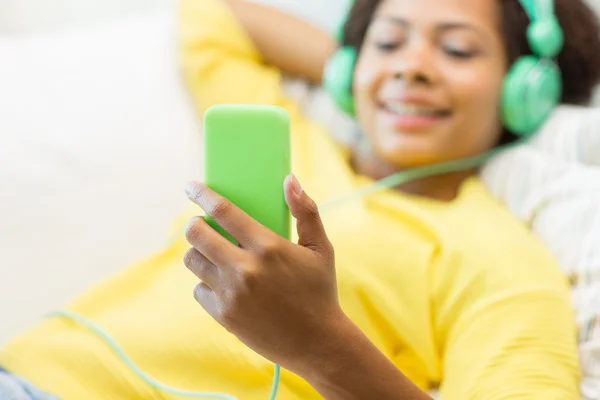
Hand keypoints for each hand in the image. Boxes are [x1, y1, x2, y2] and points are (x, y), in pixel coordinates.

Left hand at [183, 174, 343, 372]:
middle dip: (195, 224)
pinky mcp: (223, 315)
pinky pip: (198, 289)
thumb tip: (289, 179)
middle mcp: (245, 268)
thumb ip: (306, 211)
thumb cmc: (320, 291)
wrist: (317, 343)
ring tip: (215, 254)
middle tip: (202, 225)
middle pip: (196, 234)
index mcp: (268, 246)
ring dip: (199, 253)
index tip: (190, 186)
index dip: (202, 194)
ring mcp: (231, 293)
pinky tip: (225, 283)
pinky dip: (207, 283)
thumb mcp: (320, 248)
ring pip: (192, 261)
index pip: (223, 211)